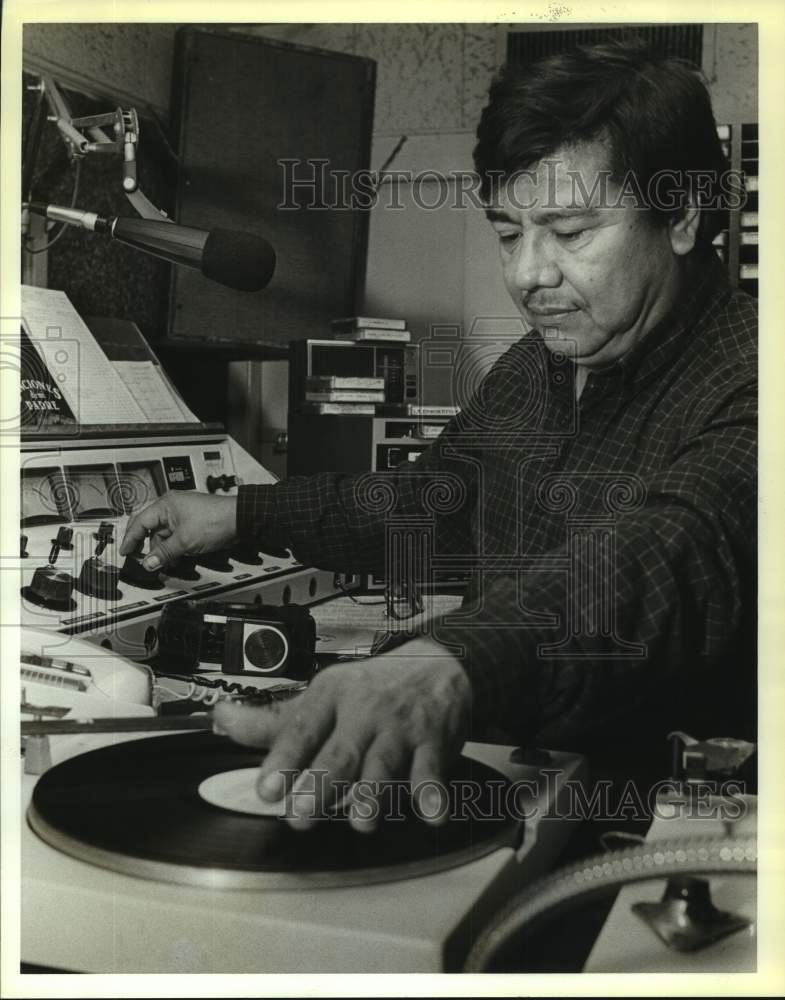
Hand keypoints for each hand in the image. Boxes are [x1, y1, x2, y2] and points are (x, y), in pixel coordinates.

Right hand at [119, 491, 237, 569]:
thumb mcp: (184, 541)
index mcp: (165, 505)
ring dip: (162, 551)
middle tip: (142, 560)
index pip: (139, 522)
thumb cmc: (215, 520)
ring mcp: (182, 516)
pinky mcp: (192, 524)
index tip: (126, 553)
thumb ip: (163, 553)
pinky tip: (174, 560)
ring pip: (163, 535)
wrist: (240, 520)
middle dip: (147, 546)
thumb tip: (149, 562)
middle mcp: (171, 507)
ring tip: (163, 565)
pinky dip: (173, 548)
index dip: (130, 539)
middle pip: (150, 529)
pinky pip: (175, 537)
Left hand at [212, 638, 471, 832]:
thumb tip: (221, 719)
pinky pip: (433, 770)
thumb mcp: (323, 695)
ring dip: (373, 793)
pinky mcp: (433, 745)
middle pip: (340, 752)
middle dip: (321, 784)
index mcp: (332, 696)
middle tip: (301, 815)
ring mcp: (400, 730)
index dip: (284, 758)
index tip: (266, 787)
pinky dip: (434, 792)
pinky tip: (431, 812)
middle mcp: (365, 712)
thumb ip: (274, 719)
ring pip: (384, 763)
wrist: (441, 665)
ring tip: (361, 820)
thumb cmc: (374, 687)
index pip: (303, 727)